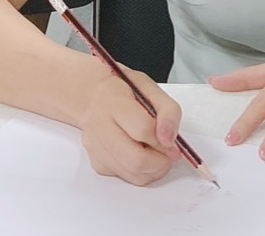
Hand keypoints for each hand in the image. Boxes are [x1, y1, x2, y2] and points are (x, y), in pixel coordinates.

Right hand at [73, 63, 185, 185]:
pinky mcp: (96, 162)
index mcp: (113, 100)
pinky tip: (141, 154)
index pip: (143, 129)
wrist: (91, 96)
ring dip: (154, 169)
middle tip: (170, 154)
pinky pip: (126, 176)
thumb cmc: (122, 90)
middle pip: (136, 160)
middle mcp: (99, 125)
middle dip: (161, 162)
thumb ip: (168, 110)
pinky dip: (141, 171)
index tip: (173, 141)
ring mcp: (95, 147)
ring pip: (133, 174)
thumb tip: (170, 140)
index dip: (164, 139)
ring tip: (159, 154)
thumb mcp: (150, 87)